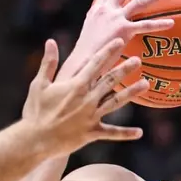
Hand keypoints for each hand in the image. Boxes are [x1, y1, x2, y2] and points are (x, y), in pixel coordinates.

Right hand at [21, 38, 150, 156]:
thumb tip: (51, 41)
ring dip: (131, 93)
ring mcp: (91, 116)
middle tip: (138, 60)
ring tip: (146, 84)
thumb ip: (48, 63)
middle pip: (110, 80)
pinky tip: (139, 132)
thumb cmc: (35, 111)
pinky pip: (112, 133)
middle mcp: (87, 99)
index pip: (95, 64)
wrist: (35, 140)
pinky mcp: (92, 133)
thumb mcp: (39, 84)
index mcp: (75, 85)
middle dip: (125, 69)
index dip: (107, 51)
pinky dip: (125, 133)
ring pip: (116, 102)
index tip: (119, 41)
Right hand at [63, 0, 175, 79]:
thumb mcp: (87, 39)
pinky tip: (171, 23)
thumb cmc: (84, 56)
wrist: (83, 61)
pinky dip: (159, 24)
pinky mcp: (124, 29)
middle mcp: (106, 11)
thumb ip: (97, 34)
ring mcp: (115, 18)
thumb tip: (104, 40)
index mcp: (96, 12)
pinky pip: (145, 25)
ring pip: (138, 2)